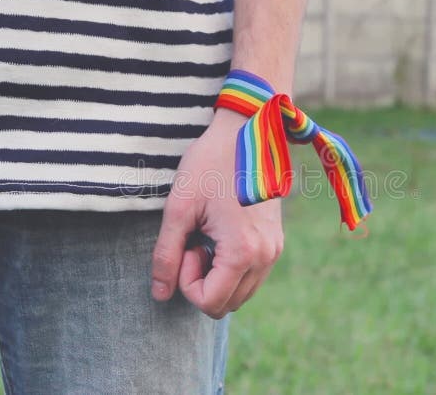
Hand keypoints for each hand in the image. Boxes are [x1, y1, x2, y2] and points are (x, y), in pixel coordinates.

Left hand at [151, 109, 283, 318]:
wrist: (248, 131)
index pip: (210, 302)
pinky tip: (221, 233)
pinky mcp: (276, 241)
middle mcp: (266, 257)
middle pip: (226, 304)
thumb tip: (159, 295)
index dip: (186, 283)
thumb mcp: (179, 208)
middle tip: (195, 241)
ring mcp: (275, 250)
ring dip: (217, 276)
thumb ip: (166, 255)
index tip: (186, 245)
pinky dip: (231, 267)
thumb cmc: (210, 163)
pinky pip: (251, 275)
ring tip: (208, 236)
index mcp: (243, 251)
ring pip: (240, 293)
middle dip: (202, 281)